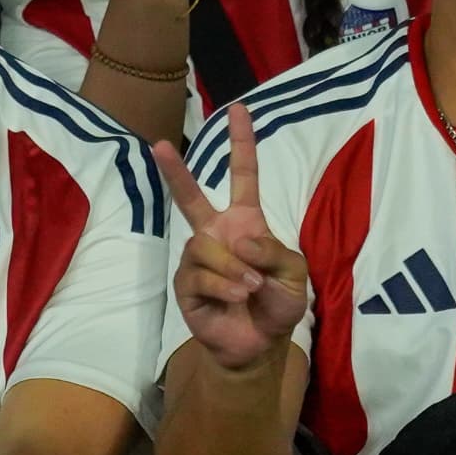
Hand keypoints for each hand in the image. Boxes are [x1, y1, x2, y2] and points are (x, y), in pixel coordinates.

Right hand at [159, 104, 307, 368]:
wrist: (260, 344)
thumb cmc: (278, 303)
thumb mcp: (294, 274)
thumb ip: (274, 252)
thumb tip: (240, 241)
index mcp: (245, 222)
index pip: (244, 176)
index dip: (242, 143)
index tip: (239, 110)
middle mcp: (216, 234)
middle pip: (191, 197)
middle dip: (176, 171)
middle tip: (162, 145)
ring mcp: (198, 259)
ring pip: (204, 248)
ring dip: (233, 269)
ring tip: (251, 289)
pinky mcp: (187, 285)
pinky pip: (200, 276)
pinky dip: (224, 287)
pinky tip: (238, 298)